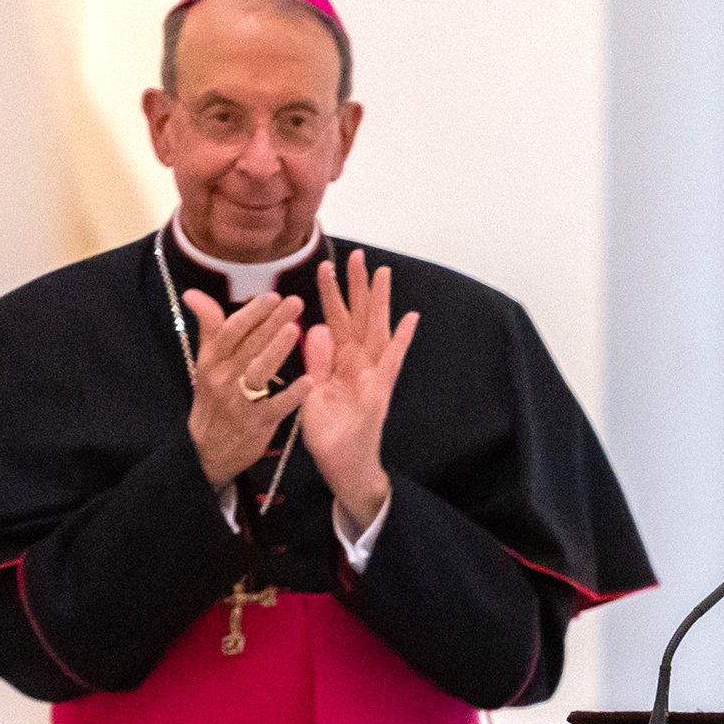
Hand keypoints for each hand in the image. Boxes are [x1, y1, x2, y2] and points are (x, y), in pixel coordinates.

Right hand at [185, 291, 307, 490]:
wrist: (208, 449)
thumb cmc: (214, 398)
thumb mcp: (206, 363)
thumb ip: (209, 328)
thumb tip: (192, 293)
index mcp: (212, 361)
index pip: (230, 331)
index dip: (251, 313)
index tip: (272, 296)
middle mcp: (223, 378)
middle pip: (248, 346)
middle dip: (271, 322)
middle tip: (295, 302)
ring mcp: (239, 401)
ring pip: (258, 372)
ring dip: (276, 350)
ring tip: (295, 330)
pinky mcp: (256, 424)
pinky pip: (274, 407)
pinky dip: (291, 395)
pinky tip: (309, 380)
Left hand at [299, 248, 418, 525]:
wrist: (344, 469)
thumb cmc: (329, 437)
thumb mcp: (312, 394)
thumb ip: (315, 362)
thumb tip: (314, 329)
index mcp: (338, 364)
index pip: (334, 321)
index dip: (332, 294)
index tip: (328, 265)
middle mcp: (358, 365)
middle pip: (360, 318)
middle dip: (358, 286)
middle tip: (358, 255)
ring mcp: (372, 376)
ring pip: (376, 330)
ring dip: (380, 302)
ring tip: (382, 273)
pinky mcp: (380, 391)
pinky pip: (392, 361)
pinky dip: (402, 340)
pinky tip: (411, 318)